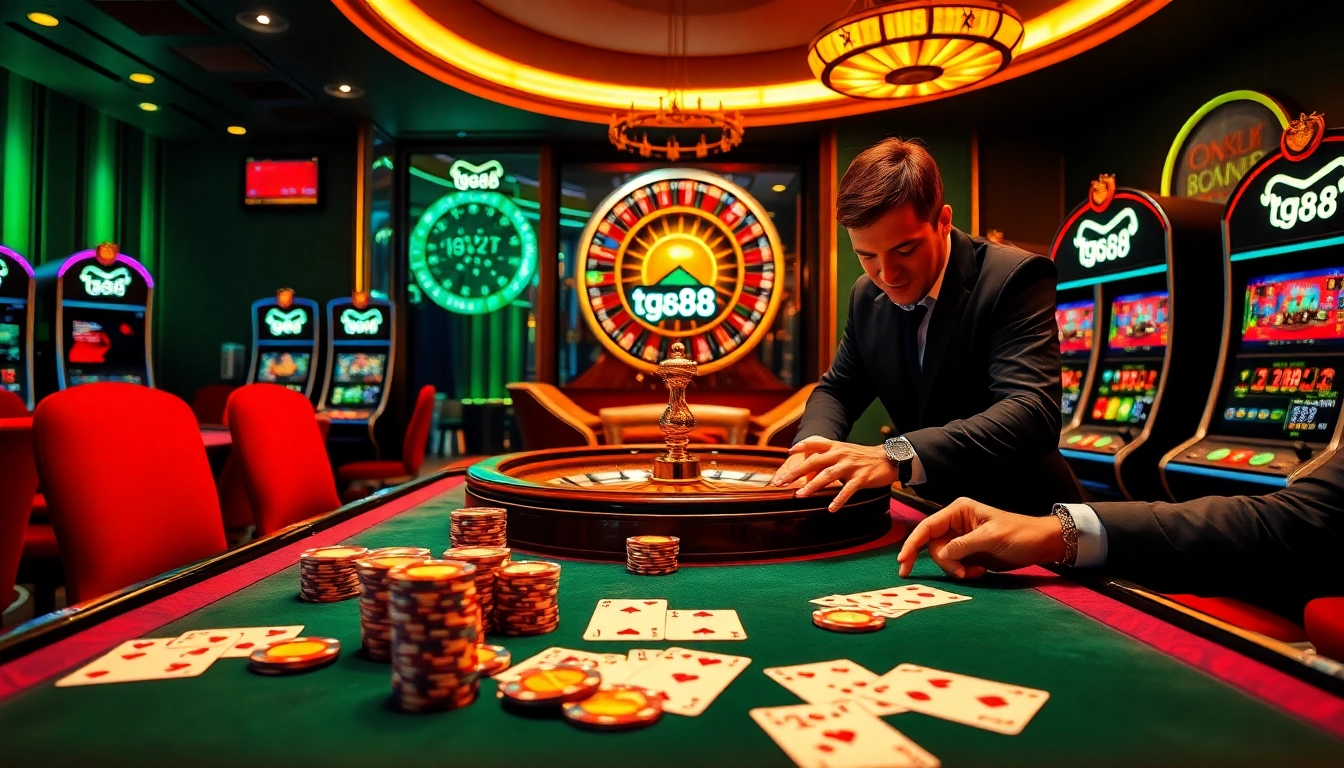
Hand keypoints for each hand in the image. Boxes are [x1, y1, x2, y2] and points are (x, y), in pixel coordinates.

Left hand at [771, 436, 897, 512]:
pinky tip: (830, 508)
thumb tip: (807, 465)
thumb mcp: (844, 451)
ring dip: (812, 486)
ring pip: (827, 475)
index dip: (802, 446)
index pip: (815, 442)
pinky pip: (848, 490)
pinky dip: (838, 500)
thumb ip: (827, 455)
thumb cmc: (863, 457)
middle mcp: (840, 454)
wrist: (889, 458)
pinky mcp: (861, 478)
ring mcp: (850, 466)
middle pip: (814, 462)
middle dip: (796, 472)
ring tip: (800, 495)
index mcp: (836, 447)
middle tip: (782, 482)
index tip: (789, 453)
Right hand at [895, 498, 1064, 578]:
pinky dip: (964, 573)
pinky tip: (981, 572)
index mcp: (958, 511)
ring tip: (976, 572)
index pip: (927, 527)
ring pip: (943, 559)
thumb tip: (941, 554)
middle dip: (945, 563)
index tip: (902, 563)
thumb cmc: (1020, 534)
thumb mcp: (992, 538)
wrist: (1042, 544)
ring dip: (956, 570)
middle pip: (933, 547)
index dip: (912, 544)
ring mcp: (962, 539)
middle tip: (962, 573)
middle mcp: (956, 524)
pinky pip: (955, 566)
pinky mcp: (969, 554)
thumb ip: (963, 545)